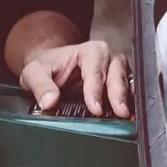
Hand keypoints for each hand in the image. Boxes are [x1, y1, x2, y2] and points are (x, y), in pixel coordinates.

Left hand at [17, 40, 131, 118]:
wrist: (52, 66)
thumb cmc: (47, 66)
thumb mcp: (35, 73)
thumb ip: (41, 86)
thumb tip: (49, 101)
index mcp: (89, 50)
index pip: (95, 71)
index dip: (95, 91)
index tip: (95, 108)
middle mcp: (107, 57)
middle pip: (116, 75)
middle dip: (118, 94)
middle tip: (119, 113)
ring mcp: (117, 70)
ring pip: (127, 83)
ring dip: (127, 100)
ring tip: (126, 116)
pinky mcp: (121, 83)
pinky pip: (130, 92)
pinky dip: (131, 103)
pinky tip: (129, 116)